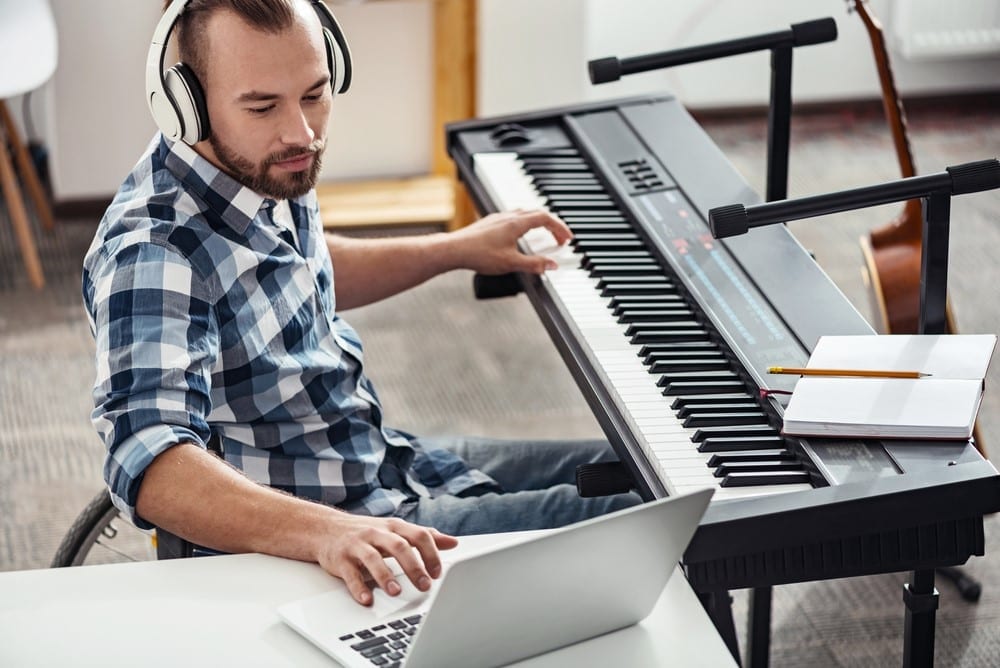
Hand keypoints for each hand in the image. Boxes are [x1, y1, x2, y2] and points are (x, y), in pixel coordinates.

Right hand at [315, 514, 457, 605]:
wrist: (325, 529)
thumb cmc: (367, 532)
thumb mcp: (396, 531)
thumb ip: (423, 536)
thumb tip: (453, 542)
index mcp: (393, 527)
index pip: (418, 535)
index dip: (430, 553)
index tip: (437, 573)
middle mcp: (376, 533)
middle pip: (398, 546)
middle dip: (413, 566)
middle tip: (424, 585)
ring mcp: (357, 545)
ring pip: (373, 558)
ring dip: (385, 576)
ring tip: (396, 592)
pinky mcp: (340, 559)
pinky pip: (350, 574)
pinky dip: (358, 588)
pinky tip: (367, 599)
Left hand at [452, 209, 571, 274]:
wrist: (453, 250)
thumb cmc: (478, 254)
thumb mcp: (511, 263)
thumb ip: (534, 264)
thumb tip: (552, 265)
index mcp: (516, 223)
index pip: (546, 218)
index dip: (560, 228)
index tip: (568, 238)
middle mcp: (508, 216)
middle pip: (537, 214)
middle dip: (552, 226)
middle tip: (559, 240)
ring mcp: (498, 218)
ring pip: (524, 214)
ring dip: (538, 223)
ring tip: (544, 236)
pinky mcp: (489, 223)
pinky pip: (513, 218)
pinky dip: (525, 224)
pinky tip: (520, 236)